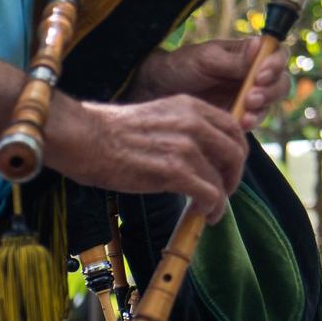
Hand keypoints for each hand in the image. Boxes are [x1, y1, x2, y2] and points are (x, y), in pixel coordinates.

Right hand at [46, 94, 248, 222]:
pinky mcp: (174, 170)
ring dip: (221, 199)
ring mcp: (186, 146)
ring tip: (210, 210)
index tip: (229, 169)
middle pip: (236, 153)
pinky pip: (209, 194)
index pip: (234, 128)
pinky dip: (212, 208)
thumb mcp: (159, 118)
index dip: (237, 152)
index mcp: (191, 106)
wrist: (84, 138)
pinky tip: (202, 214)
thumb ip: (185, 129)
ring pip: (222, 178)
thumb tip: (203, 155)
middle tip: (224, 192)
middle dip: (234, 177)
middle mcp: (194, 122)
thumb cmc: (112, 133)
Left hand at [129, 36, 287, 130]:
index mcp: (249, 55)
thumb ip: (235, 58)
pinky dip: (251, 122)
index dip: (275, 65)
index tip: (260, 74)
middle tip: (251, 97)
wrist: (156, 90)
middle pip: (280, 83)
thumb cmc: (181, 66)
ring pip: (270, 104)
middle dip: (270, 91)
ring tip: (246, 112)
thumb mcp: (206, 59)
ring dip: (262, 108)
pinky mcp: (239, 116)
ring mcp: (248, 98)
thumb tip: (261, 45)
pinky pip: (253, 121)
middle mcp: (253, 76)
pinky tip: (241, 123)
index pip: (277, 56)